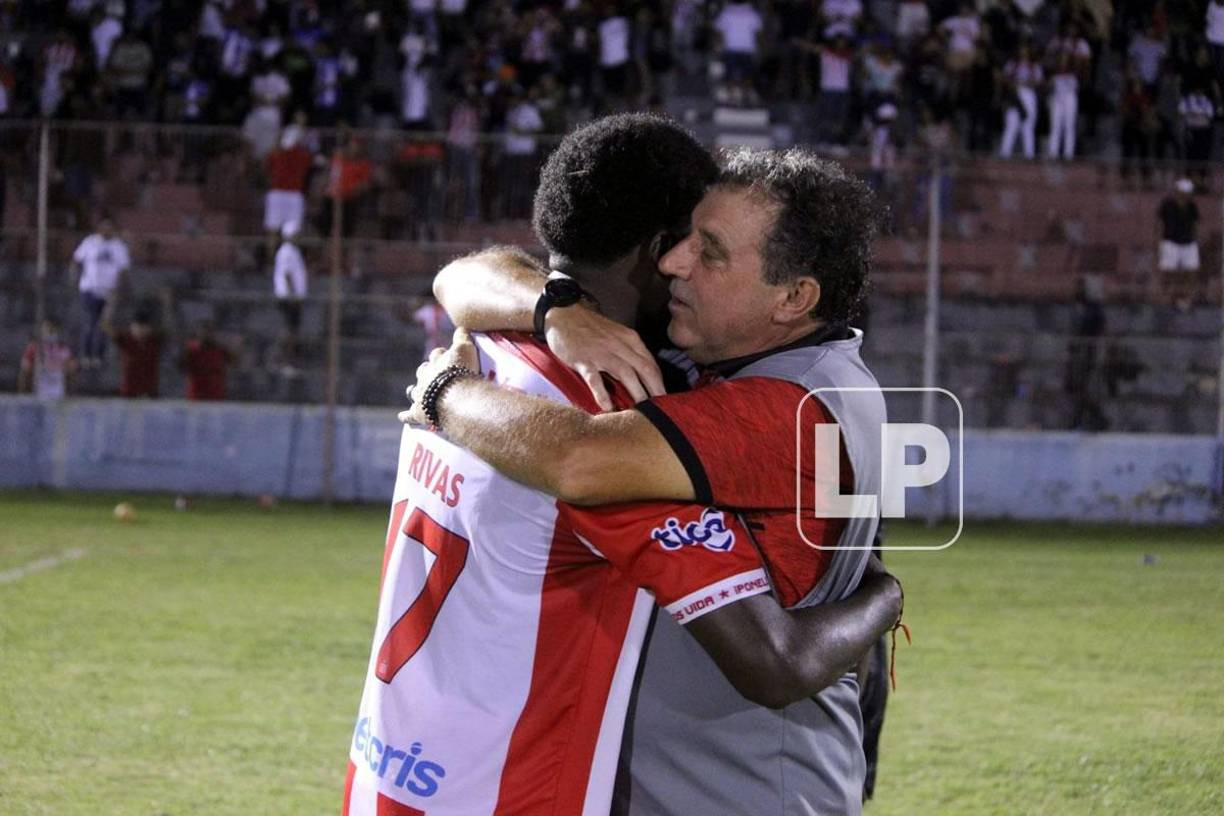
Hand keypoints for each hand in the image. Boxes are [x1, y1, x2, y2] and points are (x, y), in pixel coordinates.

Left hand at [400, 328, 479, 424]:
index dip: (443, 355)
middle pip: (424, 370)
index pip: (438, 354)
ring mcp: (421, 394)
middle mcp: (426, 375)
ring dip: (417, 391)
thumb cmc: (462, 372)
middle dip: (428, 371)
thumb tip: (462, 327)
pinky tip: (402, 416)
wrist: (455, 398)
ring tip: (420, 392)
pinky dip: (406, 415)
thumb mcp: (466, 349)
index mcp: (437, 361)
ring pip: (415, 390)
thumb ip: (463, 336)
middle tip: (435, 375)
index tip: (448, 357)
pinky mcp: (418, 413)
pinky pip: (409, 415)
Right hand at [545, 306, 664, 410]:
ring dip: (636, 394)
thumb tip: (642, 376)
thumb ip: (629, 352)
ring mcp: (601, 352)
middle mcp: (619, 345)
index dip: (660, 383)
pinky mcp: (583, 359)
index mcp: (630, 339)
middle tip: (662, 410)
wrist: (563, 313)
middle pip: (645, 369)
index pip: (651, 364)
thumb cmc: (591, 328)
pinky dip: (602, 394)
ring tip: (641, 413)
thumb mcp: (616, 335)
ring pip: (625, 374)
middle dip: (655, 391)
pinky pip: (595, 379)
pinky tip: (608, 407)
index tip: (666, 400)